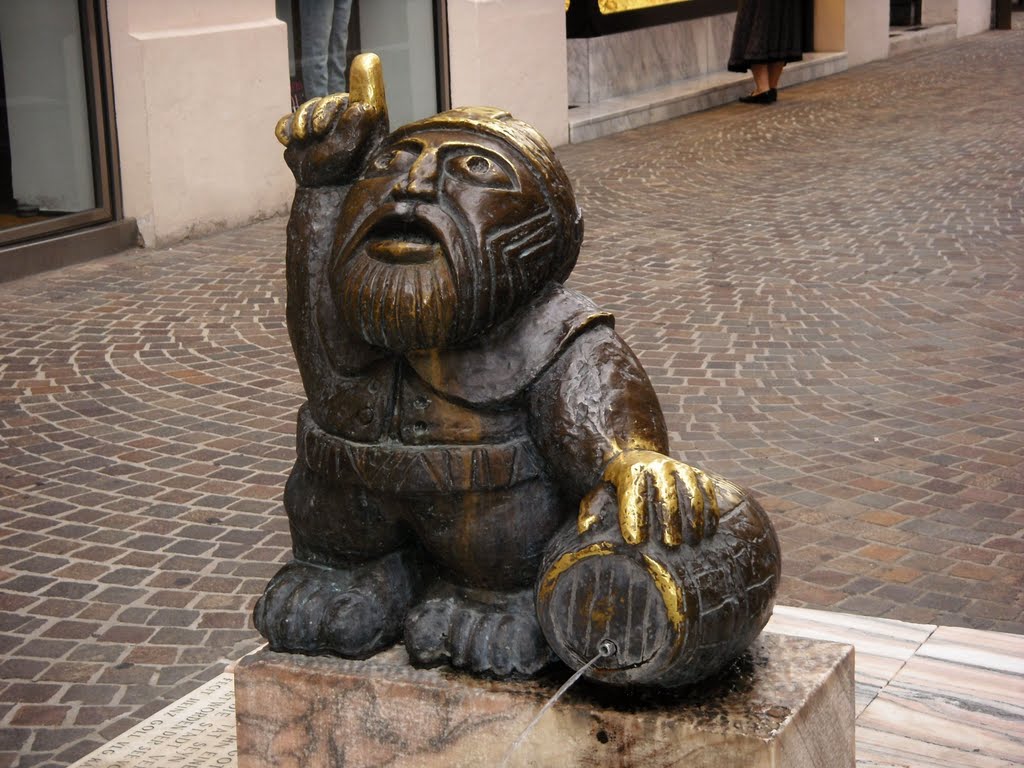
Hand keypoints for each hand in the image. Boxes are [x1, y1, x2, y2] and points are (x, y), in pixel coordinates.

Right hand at [275, 53, 389, 186]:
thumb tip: (360, 106)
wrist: (317, 188)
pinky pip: (287, 120)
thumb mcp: (346, 150)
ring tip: (301, 139)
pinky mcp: (300, 130)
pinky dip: (284, 129)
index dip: (352, 88)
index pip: (353, 96)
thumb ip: (352, 127)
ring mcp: (319, 123)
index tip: (346, 89)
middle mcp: (341, 118)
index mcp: (359, 120)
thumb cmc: (338, 171)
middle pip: (326, 101)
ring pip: (306, 108)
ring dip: (300, 122)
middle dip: (316, 113)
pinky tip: (288, 141)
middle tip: (317, 131)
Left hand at [579, 450, 744, 546]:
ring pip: (691, 494)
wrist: (638, 458)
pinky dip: (710, 512)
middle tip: (668, 545)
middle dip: (668, 521)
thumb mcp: (599, 493)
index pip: (633, 496)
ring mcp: (680, 469)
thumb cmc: (617, 486)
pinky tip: (707, 532)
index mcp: (631, 472)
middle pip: (666, 496)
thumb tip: (586, 530)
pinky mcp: (697, 474)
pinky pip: (707, 492)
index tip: (634, 541)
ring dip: (693, 520)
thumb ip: (591, 510)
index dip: (634, 519)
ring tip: (691, 542)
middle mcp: (657, 466)